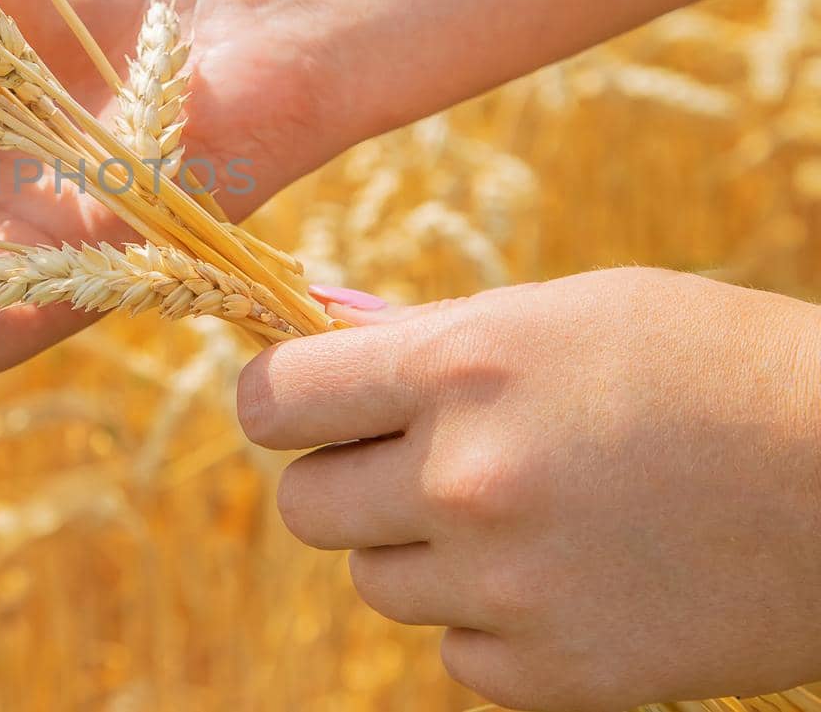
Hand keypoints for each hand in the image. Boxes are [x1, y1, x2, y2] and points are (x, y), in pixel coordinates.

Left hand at [238, 268, 820, 709]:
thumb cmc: (712, 367)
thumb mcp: (565, 312)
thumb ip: (434, 340)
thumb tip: (331, 352)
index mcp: (462, 367)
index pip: (274, 400)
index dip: (278, 403)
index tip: (297, 407)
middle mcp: (466, 479)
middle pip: (304, 506)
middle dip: (344, 480)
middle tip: (411, 462)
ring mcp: (508, 585)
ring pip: (375, 581)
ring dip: (419, 551)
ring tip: (513, 518)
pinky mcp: (556, 674)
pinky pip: (454, 654)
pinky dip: (488, 623)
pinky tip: (560, 578)